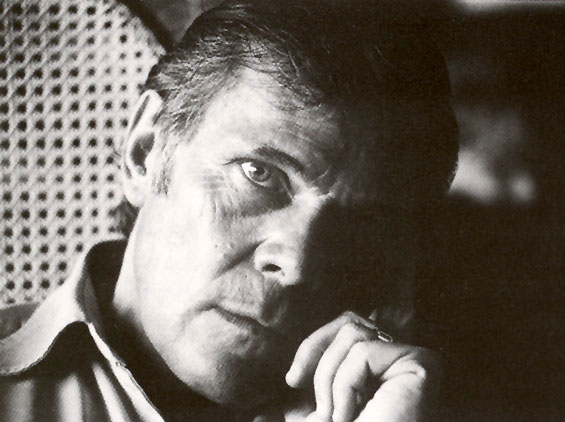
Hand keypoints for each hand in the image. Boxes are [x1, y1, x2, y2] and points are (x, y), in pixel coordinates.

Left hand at [284, 312, 439, 421]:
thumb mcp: (316, 419)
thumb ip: (294, 407)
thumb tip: (257, 414)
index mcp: (380, 369)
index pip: (347, 324)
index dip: (313, 344)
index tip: (292, 380)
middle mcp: (401, 360)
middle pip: (349, 321)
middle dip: (316, 352)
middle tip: (302, 388)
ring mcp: (413, 360)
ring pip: (353, 333)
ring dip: (330, 379)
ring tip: (337, 415)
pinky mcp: (420, 365)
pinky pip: (362, 352)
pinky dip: (345, 385)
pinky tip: (352, 416)